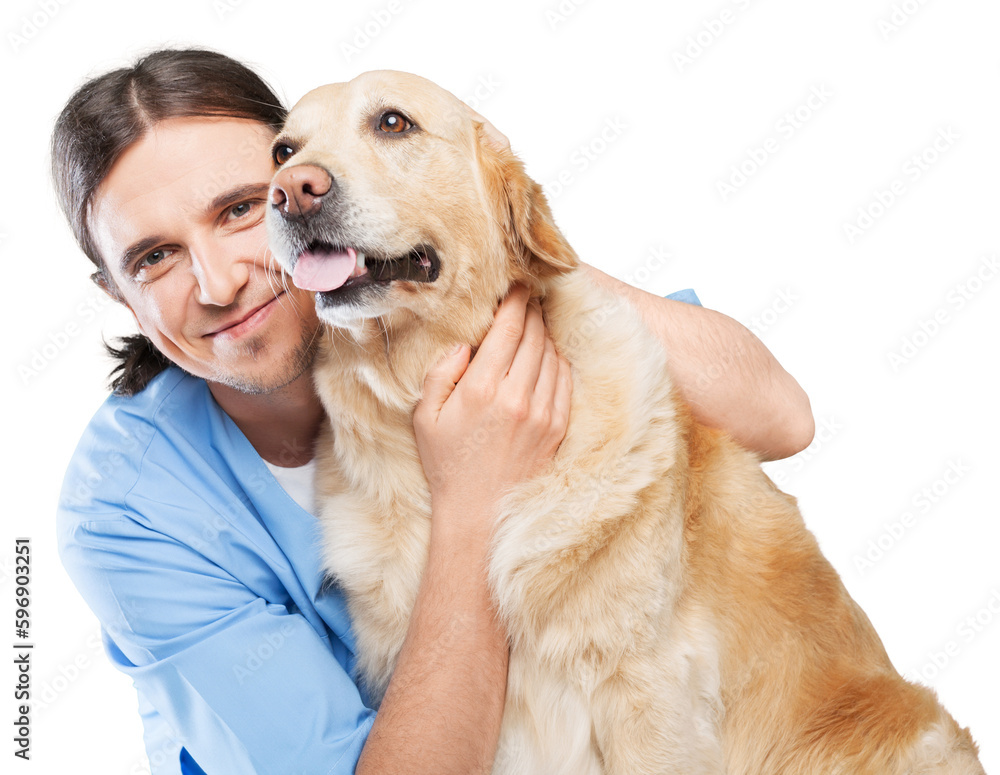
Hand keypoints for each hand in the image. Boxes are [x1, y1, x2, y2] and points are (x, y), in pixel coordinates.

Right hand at [413, 283, 571, 543]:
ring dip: (546, 333)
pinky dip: (559, 360)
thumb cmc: (448, 466)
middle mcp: (517, 397)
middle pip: (535, 336)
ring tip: (537, 321)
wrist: (479, 516)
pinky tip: (548, 354)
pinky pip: (565, 380)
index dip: (515, 301)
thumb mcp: (426, 418)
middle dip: (533, 310)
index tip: (517, 285)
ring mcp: (543, 413)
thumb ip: (441, 374)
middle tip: (529, 295)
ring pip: (553, 355)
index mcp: (481, 390)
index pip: (508, 330)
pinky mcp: (558, 428)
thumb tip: (466, 344)